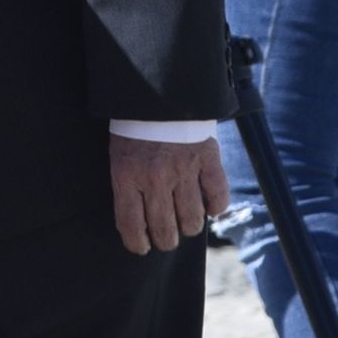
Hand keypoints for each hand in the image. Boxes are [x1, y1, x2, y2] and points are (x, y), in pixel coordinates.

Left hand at [109, 134, 228, 255]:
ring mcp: (183, 170)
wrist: (157, 90)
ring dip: (189, 227)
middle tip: (166, 237)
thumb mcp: (119, 155)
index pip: (131, 226)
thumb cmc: (134, 127)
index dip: (137, 244)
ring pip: (192, 220)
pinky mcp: (207, 160)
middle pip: (164, 230)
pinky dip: (216, 207)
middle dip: (165, 240)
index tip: (142, 246)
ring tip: (186, 222)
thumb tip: (138, 221)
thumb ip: (128, 185)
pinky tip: (209, 206)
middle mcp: (155, 179)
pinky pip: (218, 196)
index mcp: (127, 176)